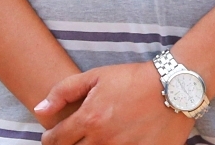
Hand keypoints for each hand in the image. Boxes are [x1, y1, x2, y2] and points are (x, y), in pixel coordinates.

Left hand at [35, 62, 193, 144]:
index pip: (57, 140)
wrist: (174, 87)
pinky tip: (115, 144)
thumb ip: (63, 91)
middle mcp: (103, 140)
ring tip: (94, 141)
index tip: (51, 139)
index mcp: (89, 119)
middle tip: (71, 141)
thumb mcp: (96, 76)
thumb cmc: (134, 79)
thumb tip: (39, 110)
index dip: (49, 141)